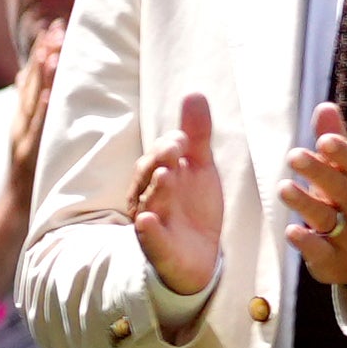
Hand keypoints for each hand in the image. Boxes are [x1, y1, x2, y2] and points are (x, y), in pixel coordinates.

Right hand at [130, 85, 239, 297]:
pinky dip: (148, 230)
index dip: (169, 147)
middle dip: (159, 161)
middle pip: (148, 176)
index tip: (184, 139)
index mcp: (157, 176)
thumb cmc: (192, 206)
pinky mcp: (159, 248)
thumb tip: (194, 93)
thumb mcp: (198, 167)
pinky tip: (148, 221)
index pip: (159, 156)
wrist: (197, 254)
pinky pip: (150, 239)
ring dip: (157, 189)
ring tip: (166, 175)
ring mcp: (153, 222)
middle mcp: (149, 197)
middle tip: (175, 147)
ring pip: (150, 203)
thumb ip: (196, 134)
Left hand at [277, 107, 346, 302]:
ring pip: (329, 219)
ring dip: (307, 203)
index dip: (343, 153)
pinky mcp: (333, 261)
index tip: (324, 139)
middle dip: (320, 173)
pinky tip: (291, 231)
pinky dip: (308, 243)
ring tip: (283, 188)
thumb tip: (325, 105)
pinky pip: (322, 253)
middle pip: (342, 190)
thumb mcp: (345, 175)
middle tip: (293, 154)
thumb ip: (335, 142)